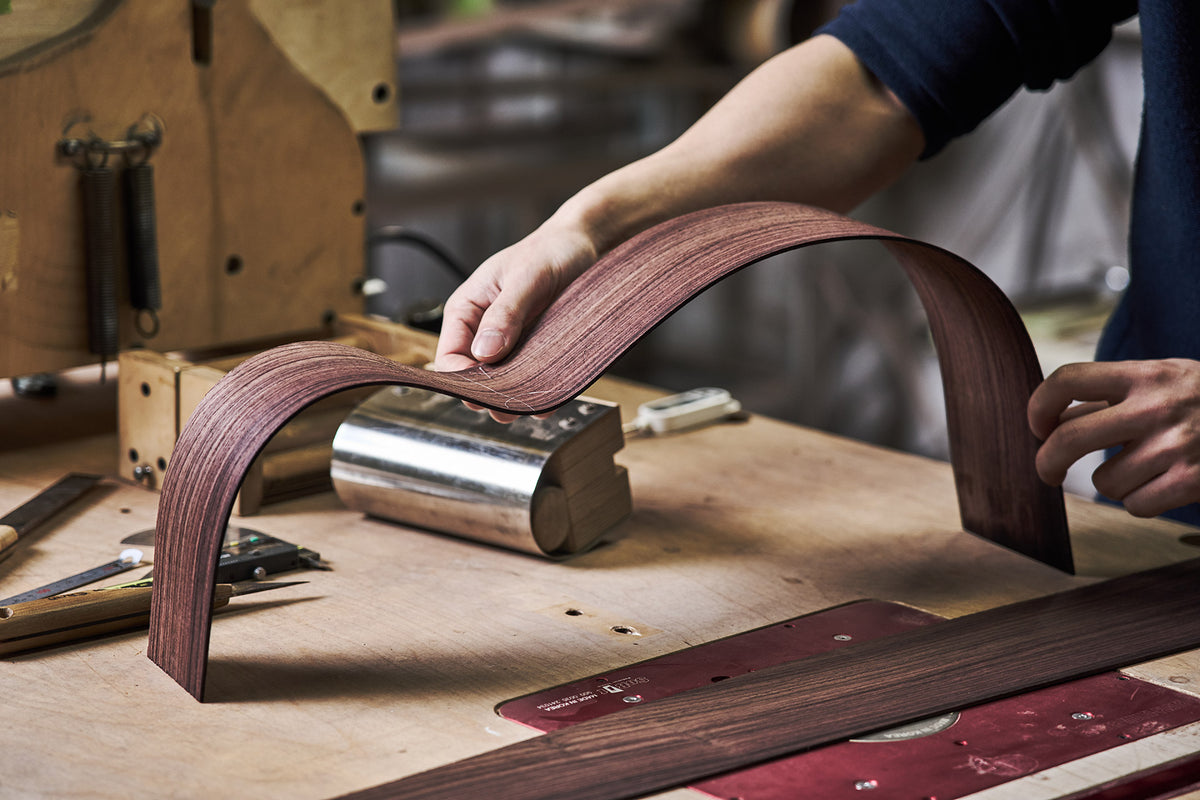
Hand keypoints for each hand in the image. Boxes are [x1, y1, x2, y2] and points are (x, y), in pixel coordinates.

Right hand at [433, 220, 597, 420]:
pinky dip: (540, 392)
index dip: (462, 379)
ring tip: (532, 403)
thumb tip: (483, 353)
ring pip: (504, 384)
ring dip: (516, 397)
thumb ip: (504, 314)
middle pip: (475, 377)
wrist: (581, 245)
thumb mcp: (526, 278)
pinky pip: (532, 379)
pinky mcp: (536, 352)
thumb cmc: (548, 251)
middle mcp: (483, 331)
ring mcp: (510, 344)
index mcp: (467, 310)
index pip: (449, 357)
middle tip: (510, 408)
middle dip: (490, 395)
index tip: (484, 391)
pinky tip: (551, 399)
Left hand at [1027, 359, 1199, 516]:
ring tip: (1144, 468)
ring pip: (1104, 482)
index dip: (1039, 406)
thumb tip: (1050, 423)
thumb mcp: (1163, 380)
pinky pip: (1135, 506)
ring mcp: (1176, 445)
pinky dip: (1141, 502)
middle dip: (1047, 463)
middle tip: (1048, 473)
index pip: (1068, 379)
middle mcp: (1157, 406)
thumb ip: (1110, 396)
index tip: (1038, 428)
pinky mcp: (1193, 480)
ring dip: (1114, 482)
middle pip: (1068, 439)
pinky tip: (1162, 485)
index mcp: (1145, 375)